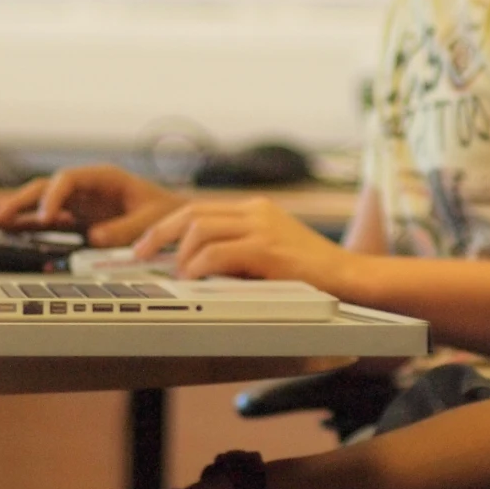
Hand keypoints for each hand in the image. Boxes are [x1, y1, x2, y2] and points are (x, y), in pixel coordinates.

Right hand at [0, 163, 180, 238]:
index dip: (53, 196)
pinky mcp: (78, 218)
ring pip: (42, 202)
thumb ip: (124, 228)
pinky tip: (7, 226)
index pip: (69, 179)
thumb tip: (94, 235)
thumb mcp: (151, 219)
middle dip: (23, 200)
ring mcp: (81, 203)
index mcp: (105, 178)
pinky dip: (28, 222)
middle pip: (48, 188)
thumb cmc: (166, 212)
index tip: (45, 217)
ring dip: (18, 209)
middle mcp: (88, 188)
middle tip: (0, 214)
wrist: (177, 219)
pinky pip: (48, 219)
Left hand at [126, 196, 355, 285]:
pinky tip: (194, 279)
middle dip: (158, 234)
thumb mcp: (271, 252)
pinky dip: (198, 266)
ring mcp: (262, 227)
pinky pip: (217, 253)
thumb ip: (239, 251)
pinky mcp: (267, 249)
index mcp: (256, 209)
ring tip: (180, 277)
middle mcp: (256, 211)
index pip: (199, 209)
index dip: (166, 226)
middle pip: (191, 213)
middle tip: (139, 255)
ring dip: (181, 256)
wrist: (350, 277)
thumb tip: (195, 264)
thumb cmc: (312, 274)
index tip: (145, 245)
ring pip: (200, 229)